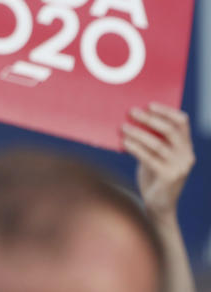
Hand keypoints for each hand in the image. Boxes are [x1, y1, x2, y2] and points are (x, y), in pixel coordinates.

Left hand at [122, 103, 193, 218]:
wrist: (158, 204)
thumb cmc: (153, 173)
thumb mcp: (156, 154)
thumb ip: (152, 139)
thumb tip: (132, 117)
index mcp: (185, 146)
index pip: (182, 123)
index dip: (167, 111)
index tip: (149, 104)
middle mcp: (186, 155)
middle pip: (170, 130)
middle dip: (150, 119)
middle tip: (131, 112)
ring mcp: (180, 167)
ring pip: (158, 144)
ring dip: (138, 133)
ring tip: (123, 126)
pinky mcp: (169, 177)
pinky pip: (150, 158)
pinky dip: (136, 148)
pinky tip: (124, 142)